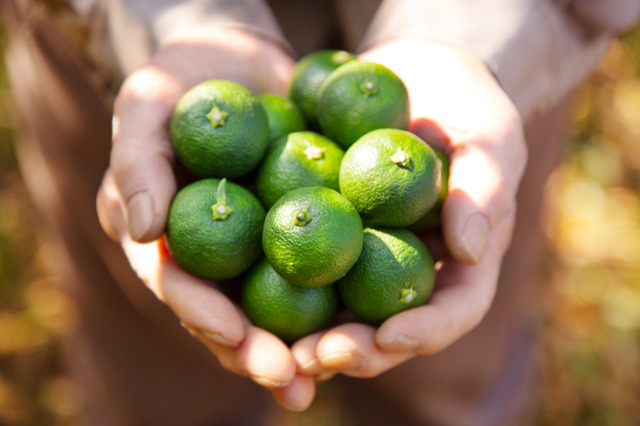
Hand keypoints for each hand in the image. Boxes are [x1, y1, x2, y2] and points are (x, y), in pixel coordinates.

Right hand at [96, 30, 313, 410]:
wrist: (243, 60)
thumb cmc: (186, 79)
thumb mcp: (148, 103)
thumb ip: (138, 160)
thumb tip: (141, 228)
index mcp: (168, 238)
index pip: (179, 286)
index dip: (203, 315)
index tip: (234, 335)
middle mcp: (214, 254)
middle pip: (230, 314)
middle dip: (258, 352)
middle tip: (292, 382)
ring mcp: (258, 247)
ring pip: (278, 306)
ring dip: (303, 345)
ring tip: (333, 372)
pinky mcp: (305, 229)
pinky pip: (324, 268)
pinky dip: (342, 297)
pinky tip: (371, 322)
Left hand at [291, 38, 527, 378]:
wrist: (409, 77)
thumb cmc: (461, 103)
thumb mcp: (487, 134)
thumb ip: (484, 187)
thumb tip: (471, 251)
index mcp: (460, 260)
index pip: (453, 311)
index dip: (425, 332)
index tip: (389, 336)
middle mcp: (410, 269)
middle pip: (389, 330)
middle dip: (355, 351)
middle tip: (314, 357)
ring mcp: (366, 256)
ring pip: (341, 314)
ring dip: (308, 339)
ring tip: (273, 349)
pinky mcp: (326, 235)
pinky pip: (301, 269)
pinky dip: (277, 289)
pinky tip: (240, 300)